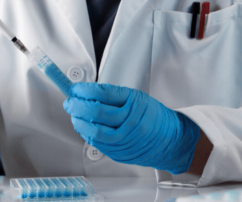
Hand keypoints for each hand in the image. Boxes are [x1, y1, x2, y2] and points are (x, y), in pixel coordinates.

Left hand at [63, 83, 200, 174]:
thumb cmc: (154, 118)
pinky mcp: (119, 152)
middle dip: (76, 105)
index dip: (84, 90)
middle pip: (95, 112)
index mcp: (133, 102)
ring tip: (74, 115)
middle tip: (70, 101)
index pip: (102, 93)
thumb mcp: (137, 98)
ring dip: (78, 121)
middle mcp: (129, 121)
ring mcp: (124, 138)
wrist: (171, 141)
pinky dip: (87, 134)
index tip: (75, 88)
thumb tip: (87, 93)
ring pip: (93, 130)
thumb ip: (113, 96)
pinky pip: (97, 143)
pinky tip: (84, 127)